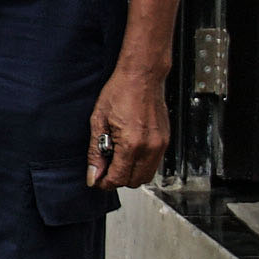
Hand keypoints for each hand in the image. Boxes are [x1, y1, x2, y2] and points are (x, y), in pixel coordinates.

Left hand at [87, 66, 170, 188]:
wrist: (142, 76)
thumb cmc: (120, 92)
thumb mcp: (98, 121)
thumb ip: (96, 152)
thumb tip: (94, 174)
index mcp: (132, 143)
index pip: (119, 178)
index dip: (105, 182)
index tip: (96, 179)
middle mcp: (150, 147)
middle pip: (134, 181)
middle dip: (117, 179)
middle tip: (103, 169)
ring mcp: (161, 145)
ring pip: (146, 175)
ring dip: (130, 173)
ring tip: (115, 158)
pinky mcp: (165, 141)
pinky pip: (154, 164)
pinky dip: (140, 164)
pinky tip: (127, 151)